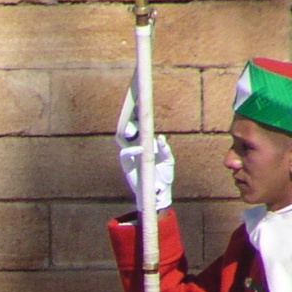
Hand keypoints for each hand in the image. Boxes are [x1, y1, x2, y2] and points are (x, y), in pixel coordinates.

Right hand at [114, 81, 172, 210]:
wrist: (158, 195)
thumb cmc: (163, 177)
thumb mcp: (168, 161)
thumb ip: (165, 150)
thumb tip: (159, 138)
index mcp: (146, 142)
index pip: (140, 123)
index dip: (138, 111)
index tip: (139, 96)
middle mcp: (136, 145)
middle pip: (128, 126)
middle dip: (129, 114)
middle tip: (134, 102)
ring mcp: (129, 155)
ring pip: (123, 138)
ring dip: (127, 129)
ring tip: (132, 123)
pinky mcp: (126, 166)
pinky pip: (125, 154)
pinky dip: (132, 150)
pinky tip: (140, 149)